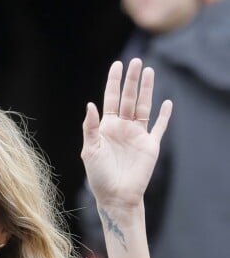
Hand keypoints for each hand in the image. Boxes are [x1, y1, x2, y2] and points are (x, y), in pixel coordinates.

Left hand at [81, 58, 172, 210]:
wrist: (116, 195)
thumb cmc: (99, 175)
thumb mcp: (90, 150)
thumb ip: (90, 127)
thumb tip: (90, 104)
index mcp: (106, 127)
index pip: (111, 99)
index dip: (113, 82)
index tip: (116, 65)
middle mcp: (122, 128)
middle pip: (129, 98)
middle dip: (132, 80)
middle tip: (136, 61)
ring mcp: (137, 135)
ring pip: (144, 107)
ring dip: (147, 90)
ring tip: (149, 71)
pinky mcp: (150, 145)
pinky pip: (159, 127)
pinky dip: (164, 115)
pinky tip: (167, 103)